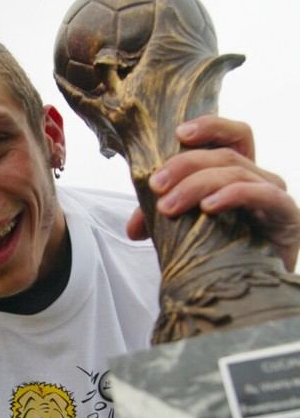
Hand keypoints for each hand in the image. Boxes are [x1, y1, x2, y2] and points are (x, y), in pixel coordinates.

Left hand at [126, 115, 299, 270]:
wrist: (244, 291)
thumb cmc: (218, 253)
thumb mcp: (181, 228)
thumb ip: (157, 219)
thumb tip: (132, 229)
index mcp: (237, 173)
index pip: (232, 135)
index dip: (210, 126)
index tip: (178, 133)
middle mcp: (259, 179)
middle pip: (224, 154)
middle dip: (184, 165)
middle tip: (156, 186)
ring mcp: (274, 196)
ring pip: (235, 173)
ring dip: (195, 186)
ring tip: (168, 207)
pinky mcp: (286, 217)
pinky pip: (263, 195)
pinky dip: (232, 195)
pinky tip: (208, 207)